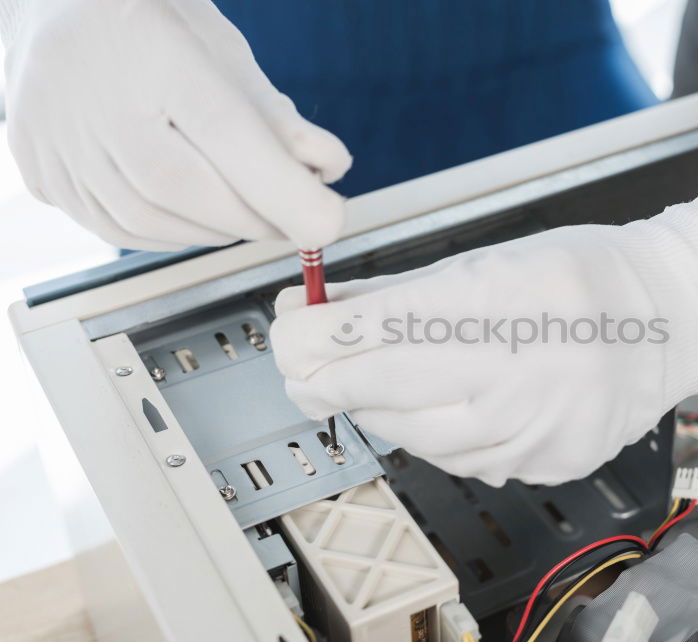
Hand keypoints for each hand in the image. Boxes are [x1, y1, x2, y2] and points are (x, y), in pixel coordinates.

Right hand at [1, 0, 349, 249]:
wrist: (55, 9)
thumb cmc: (151, 24)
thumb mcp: (222, 50)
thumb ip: (275, 115)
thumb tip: (327, 169)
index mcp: (150, 48)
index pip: (226, 133)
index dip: (284, 190)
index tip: (328, 221)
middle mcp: (90, 95)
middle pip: (185, 188)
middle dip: (256, 217)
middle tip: (293, 217)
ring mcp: (54, 139)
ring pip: (150, 220)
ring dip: (216, 230)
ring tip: (245, 209)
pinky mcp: (39, 173)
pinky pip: (117, 229)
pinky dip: (172, 234)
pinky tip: (195, 214)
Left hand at [270, 195, 697, 485]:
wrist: (671, 319)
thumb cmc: (584, 275)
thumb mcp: (491, 260)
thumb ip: (401, 292)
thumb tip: (322, 308)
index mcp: (503, 303)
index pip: (377, 332)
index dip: (316, 338)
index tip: (288, 333)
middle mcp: (520, 373)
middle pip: (383, 393)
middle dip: (326, 380)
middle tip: (303, 367)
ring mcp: (535, 429)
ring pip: (414, 437)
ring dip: (378, 410)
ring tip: (374, 382)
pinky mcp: (545, 463)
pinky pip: (461, 460)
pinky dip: (433, 435)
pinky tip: (436, 408)